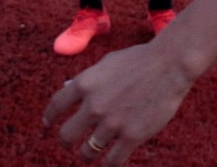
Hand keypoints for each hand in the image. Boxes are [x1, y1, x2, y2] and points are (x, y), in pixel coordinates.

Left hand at [44, 42, 194, 164]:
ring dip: (87, 155)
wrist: (168, 65)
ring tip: (90, 155)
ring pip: (88, 152)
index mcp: (84, 83)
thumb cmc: (138, 61)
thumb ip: (86, 79)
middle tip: (69, 145)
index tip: (48, 124)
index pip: (56, 105)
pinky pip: (112, 161)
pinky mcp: (132, 136)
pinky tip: (109, 162)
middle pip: (67, 135)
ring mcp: (112, 123)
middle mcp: (94, 105)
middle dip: (65, 142)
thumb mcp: (106, 64)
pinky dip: (108, 165)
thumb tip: (66, 88)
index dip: (49, 117)